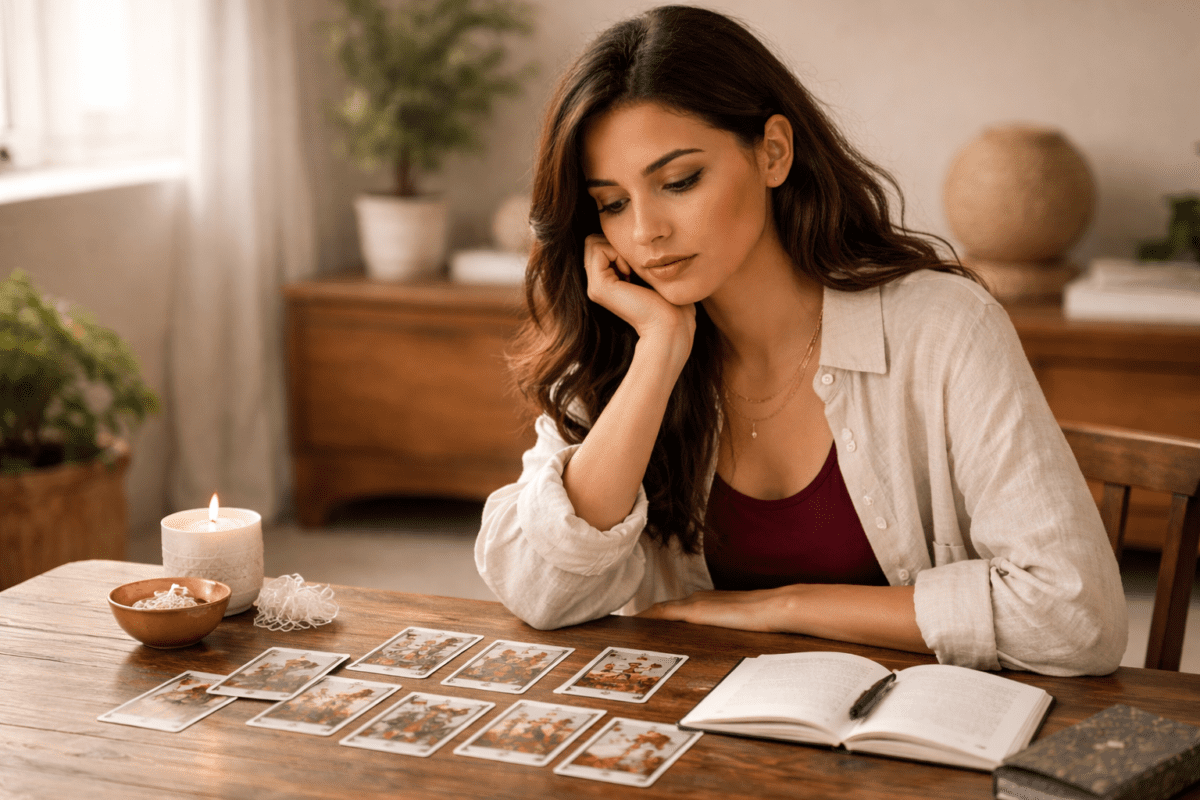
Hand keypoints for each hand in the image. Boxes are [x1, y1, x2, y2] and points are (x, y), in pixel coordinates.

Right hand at [582, 234, 695, 345]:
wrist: (668, 324)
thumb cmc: (667, 300)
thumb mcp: (646, 272)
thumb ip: (632, 257)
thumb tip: (628, 237)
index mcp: (605, 283)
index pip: (599, 245)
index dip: (617, 245)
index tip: (636, 265)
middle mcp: (596, 286)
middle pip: (593, 242)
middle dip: (614, 244)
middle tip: (633, 265)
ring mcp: (595, 288)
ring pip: (593, 243)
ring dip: (616, 248)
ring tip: (631, 269)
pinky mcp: (599, 287)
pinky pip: (598, 249)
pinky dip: (616, 252)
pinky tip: (630, 272)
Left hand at [636, 589, 774, 631]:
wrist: (770, 608)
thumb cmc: (760, 618)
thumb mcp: (738, 625)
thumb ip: (727, 628)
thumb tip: (726, 639)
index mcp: (705, 602)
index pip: (674, 611)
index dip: (657, 618)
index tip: (643, 628)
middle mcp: (696, 599)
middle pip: (662, 610)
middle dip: (645, 620)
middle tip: (626, 632)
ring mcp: (694, 604)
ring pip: (660, 611)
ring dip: (644, 619)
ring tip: (626, 630)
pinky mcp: (695, 610)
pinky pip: (664, 613)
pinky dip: (649, 617)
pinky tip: (637, 624)